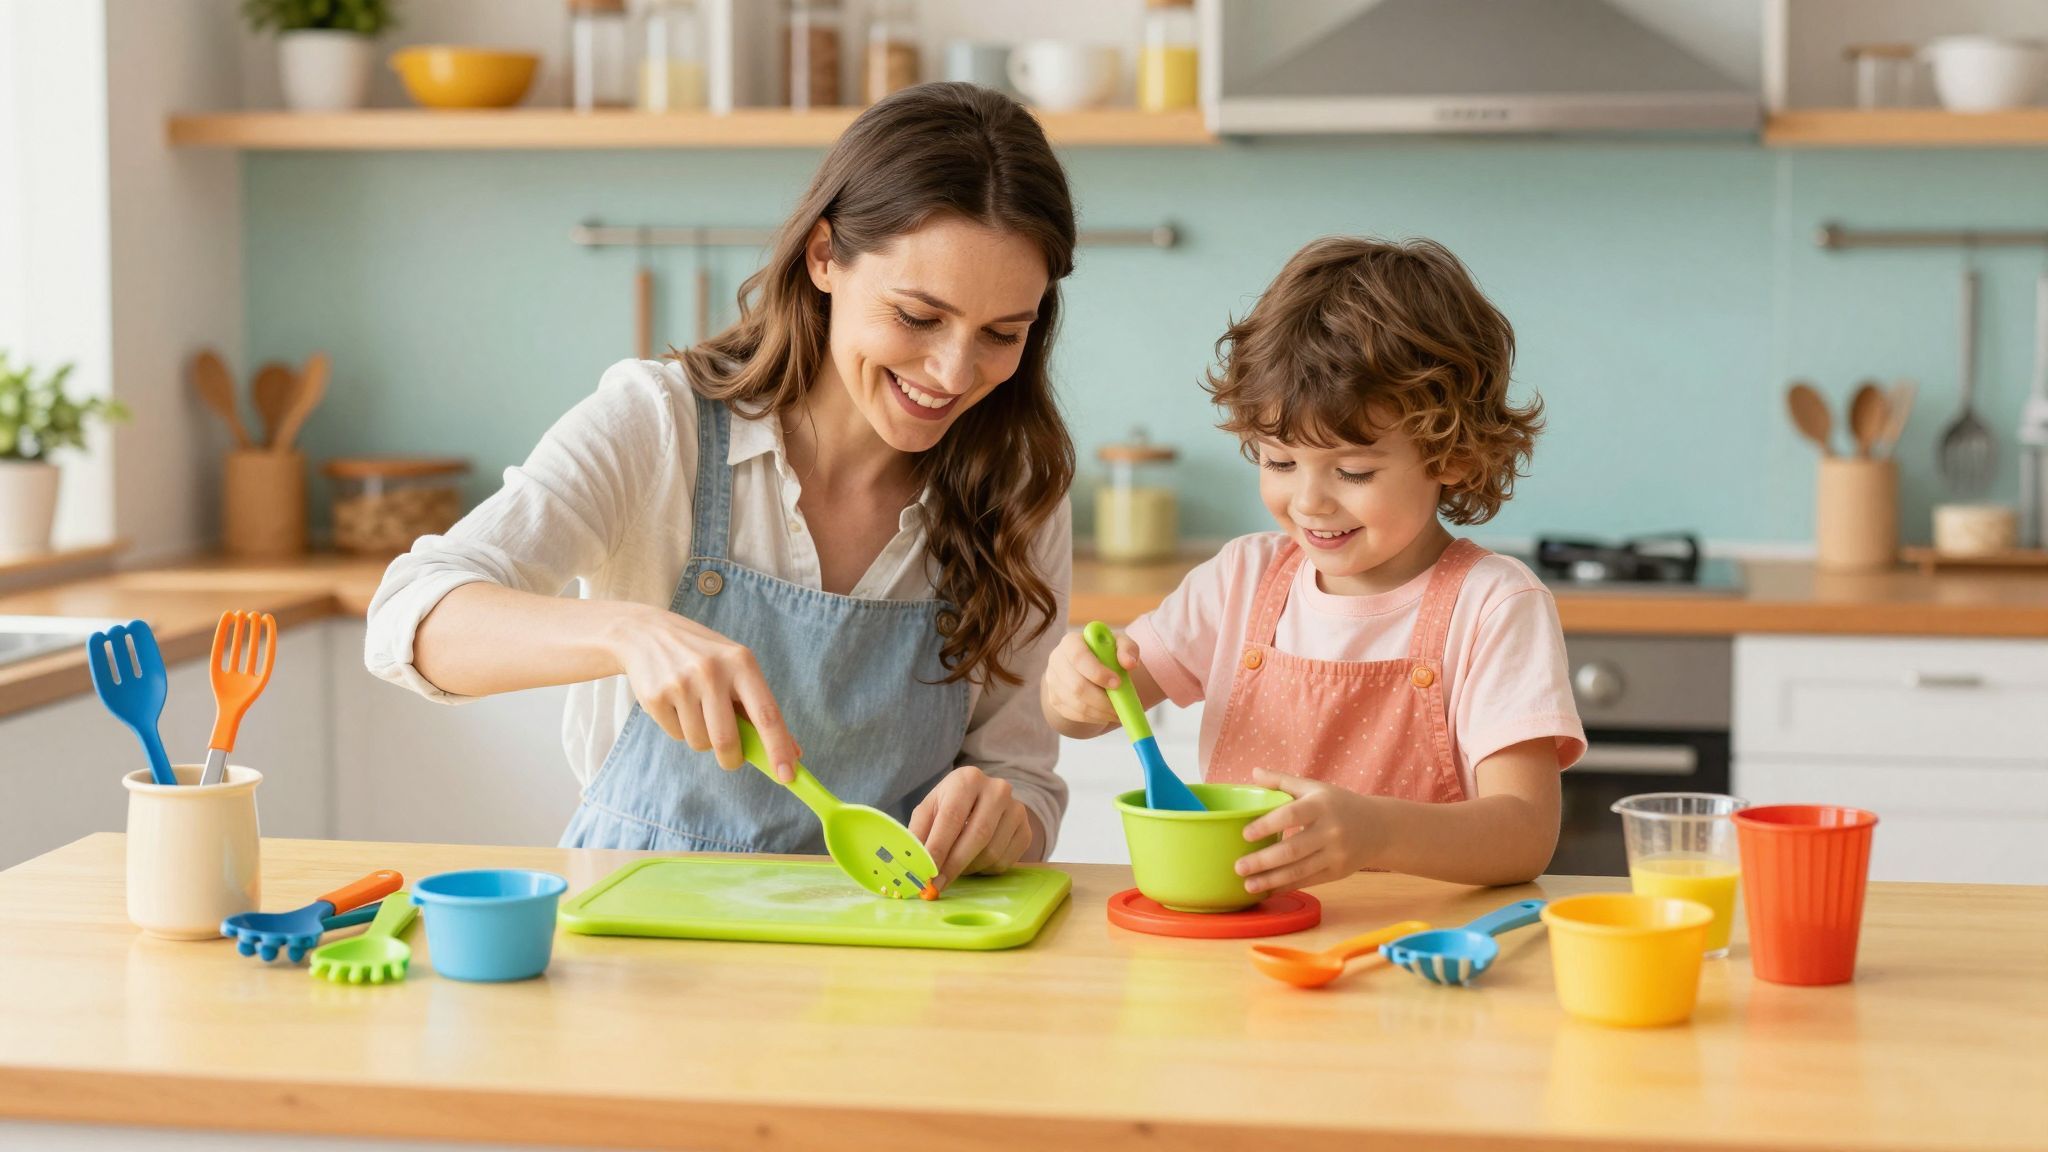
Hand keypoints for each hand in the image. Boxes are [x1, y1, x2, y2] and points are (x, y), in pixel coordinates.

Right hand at [604, 604, 801, 780]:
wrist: (646, 633)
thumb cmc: (704, 657)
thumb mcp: (737, 668)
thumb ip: (762, 709)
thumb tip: (791, 753)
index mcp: (741, 663)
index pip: (766, 714)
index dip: (778, 748)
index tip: (788, 776)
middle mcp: (711, 671)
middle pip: (727, 740)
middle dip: (732, 758)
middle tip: (731, 757)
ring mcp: (680, 684)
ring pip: (700, 742)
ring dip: (702, 739)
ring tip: (695, 709)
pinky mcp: (655, 697)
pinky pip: (676, 735)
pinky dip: (680, 729)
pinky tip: (675, 703)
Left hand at [910, 766, 1035, 890]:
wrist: (984, 801)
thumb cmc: (950, 807)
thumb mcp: (929, 811)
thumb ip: (918, 833)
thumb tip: (911, 864)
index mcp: (968, 779)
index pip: (952, 817)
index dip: (939, 848)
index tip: (926, 873)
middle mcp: (997, 789)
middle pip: (977, 835)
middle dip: (954, 865)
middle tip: (938, 885)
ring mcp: (1016, 810)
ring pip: (992, 852)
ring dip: (969, 868)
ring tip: (956, 866)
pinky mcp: (1026, 830)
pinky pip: (1004, 862)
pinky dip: (984, 870)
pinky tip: (975, 861)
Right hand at [1041, 628, 1139, 731]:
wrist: (1088, 667)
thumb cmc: (1105, 653)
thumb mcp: (1119, 645)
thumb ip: (1128, 649)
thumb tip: (1129, 663)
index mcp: (1071, 642)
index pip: (1078, 657)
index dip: (1097, 672)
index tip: (1117, 683)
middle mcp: (1056, 660)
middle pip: (1077, 686)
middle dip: (1101, 700)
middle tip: (1121, 706)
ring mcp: (1052, 681)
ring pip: (1076, 704)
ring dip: (1100, 712)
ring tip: (1117, 712)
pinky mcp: (1054, 699)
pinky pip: (1074, 714)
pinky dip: (1094, 718)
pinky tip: (1106, 714)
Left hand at [1234, 768, 1379, 894]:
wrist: (1379, 828)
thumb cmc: (1339, 804)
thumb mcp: (1315, 788)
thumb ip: (1283, 781)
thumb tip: (1254, 772)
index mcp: (1321, 806)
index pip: (1291, 815)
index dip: (1267, 825)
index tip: (1245, 834)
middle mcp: (1330, 831)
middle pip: (1292, 849)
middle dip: (1263, 861)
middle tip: (1238, 867)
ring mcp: (1336, 854)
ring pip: (1299, 870)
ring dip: (1271, 880)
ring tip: (1247, 885)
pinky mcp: (1338, 872)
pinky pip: (1308, 881)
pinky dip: (1286, 886)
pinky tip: (1268, 890)